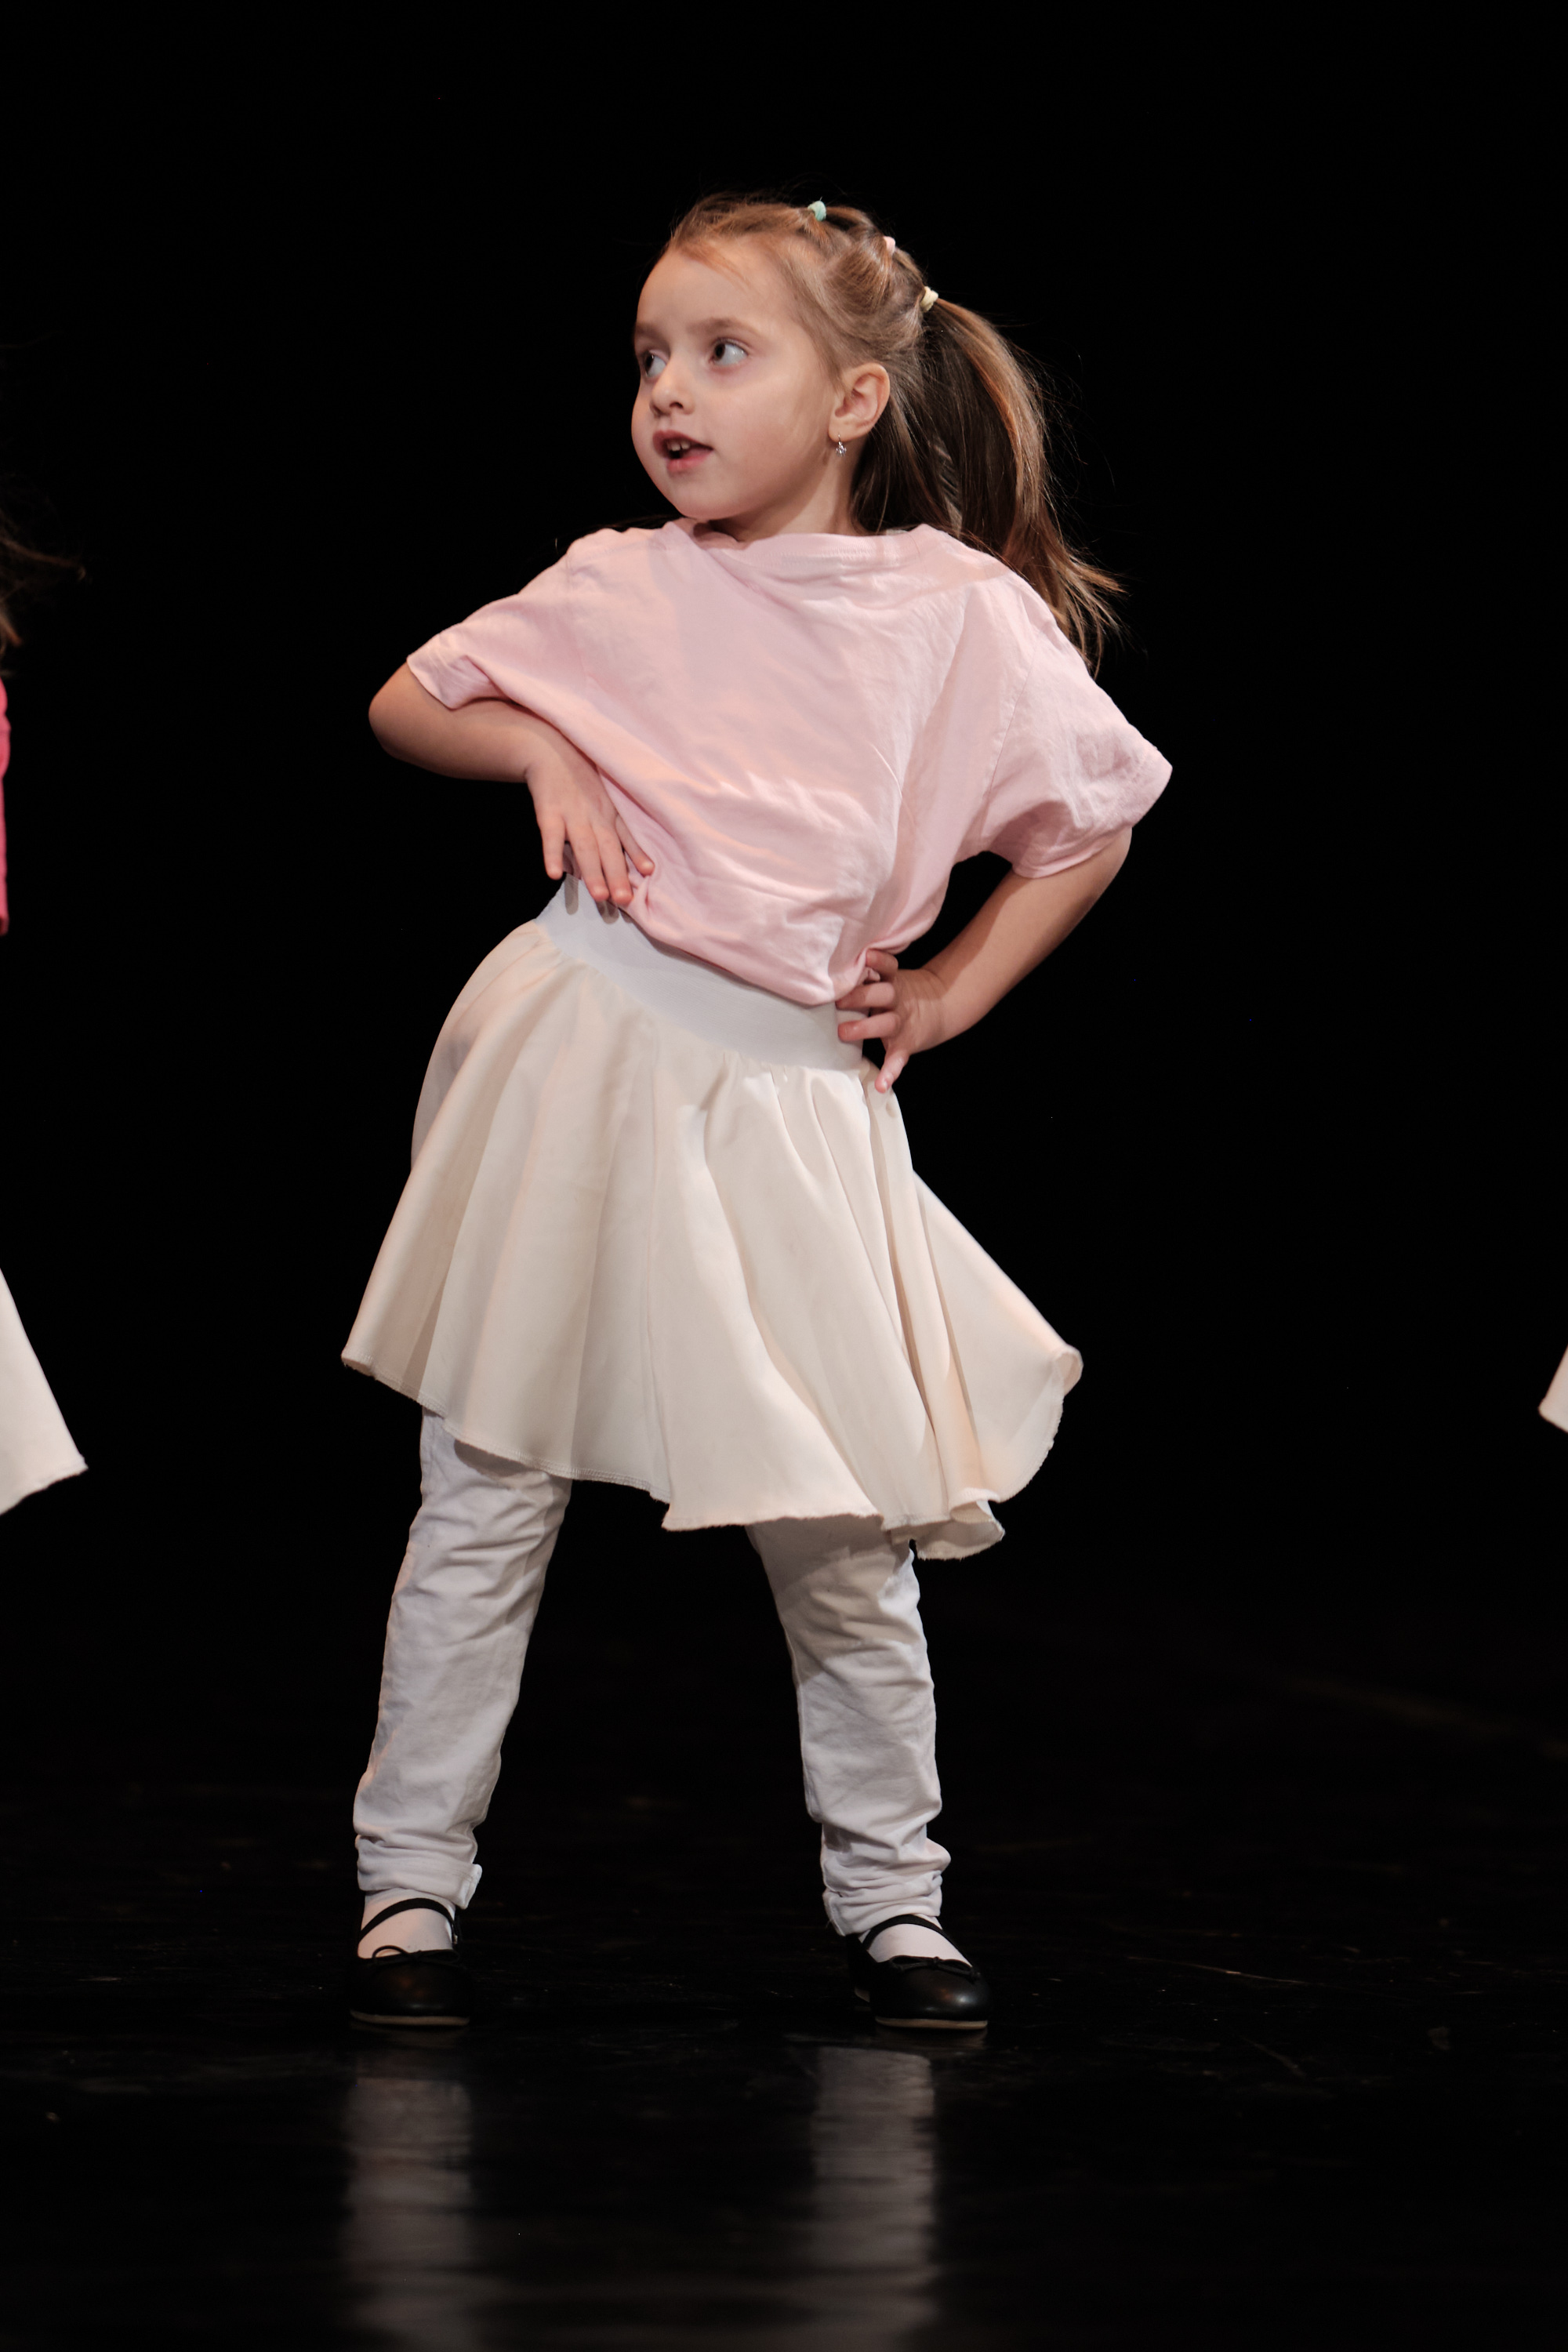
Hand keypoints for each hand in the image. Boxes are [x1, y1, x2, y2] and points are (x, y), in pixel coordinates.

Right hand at [523, 723, 652, 908]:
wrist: (550, 748)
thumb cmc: (583, 779)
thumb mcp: (607, 798)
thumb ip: (620, 828)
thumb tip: (641, 863)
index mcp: (610, 813)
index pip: (625, 838)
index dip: (637, 855)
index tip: (648, 876)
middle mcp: (595, 815)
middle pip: (608, 848)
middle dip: (617, 874)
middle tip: (624, 900)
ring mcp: (572, 813)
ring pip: (584, 846)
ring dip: (592, 870)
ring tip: (599, 895)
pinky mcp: (547, 811)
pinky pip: (550, 835)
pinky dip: (552, 854)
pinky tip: (554, 874)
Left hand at [834, 951, 947, 1092]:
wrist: (941, 1008)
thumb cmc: (901, 992)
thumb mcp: (892, 979)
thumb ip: (871, 975)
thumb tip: (837, 966)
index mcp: (894, 982)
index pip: (889, 968)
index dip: (879, 962)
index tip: (866, 956)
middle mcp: (898, 1001)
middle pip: (883, 994)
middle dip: (861, 996)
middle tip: (839, 999)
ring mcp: (902, 1023)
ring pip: (886, 1024)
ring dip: (865, 1028)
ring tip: (843, 1031)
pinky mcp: (905, 1045)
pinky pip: (898, 1060)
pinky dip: (890, 1073)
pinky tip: (882, 1085)